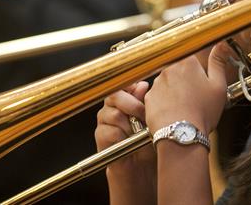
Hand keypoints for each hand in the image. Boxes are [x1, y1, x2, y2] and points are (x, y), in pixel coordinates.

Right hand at [95, 82, 156, 203]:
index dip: (131, 87)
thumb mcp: (150, 118)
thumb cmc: (147, 139)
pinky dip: (123, 137)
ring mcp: (103, 120)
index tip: (143, 93)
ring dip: (130, 125)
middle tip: (144, 116)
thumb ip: (145, 101)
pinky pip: (111, 131)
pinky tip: (130, 142)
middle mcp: (110, 106)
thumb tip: (143, 84)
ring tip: (139, 133)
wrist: (140, 165)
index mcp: (122, 98)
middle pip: (115, 95)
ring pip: (115, 114)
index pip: (121, 84)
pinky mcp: (100, 135)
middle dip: (133, 105)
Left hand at [144, 41, 232, 135]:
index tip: (200, 82)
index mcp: (187, 62)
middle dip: (186, 81)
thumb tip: (222, 45)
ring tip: (185, 108)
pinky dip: (165, 103)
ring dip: (175, 92)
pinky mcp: (148, 97)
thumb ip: (218, 62)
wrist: (181, 134)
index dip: (197, 71)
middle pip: (179, 71)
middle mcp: (169, 68)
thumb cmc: (202, 112)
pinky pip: (158, 97)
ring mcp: (156, 82)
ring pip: (168, 84)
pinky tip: (174, 113)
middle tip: (195, 98)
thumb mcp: (218, 86)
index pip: (192, 59)